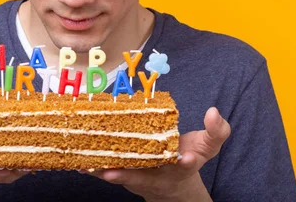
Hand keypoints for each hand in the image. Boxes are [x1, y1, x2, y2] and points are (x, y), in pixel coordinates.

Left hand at [88, 107, 230, 201]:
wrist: (174, 184)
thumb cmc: (188, 156)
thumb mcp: (207, 145)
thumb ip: (216, 131)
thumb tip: (213, 112)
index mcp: (183, 165)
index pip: (187, 163)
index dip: (186, 160)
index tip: (185, 157)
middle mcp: (160, 176)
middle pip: (144, 176)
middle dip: (128, 175)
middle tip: (113, 172)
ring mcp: (140, 178)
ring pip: (121, 177)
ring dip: (104, 172)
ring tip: (87, 166)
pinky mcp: (125, 177)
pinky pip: (109, 173)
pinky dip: (95, 169)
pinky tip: (79, 163)